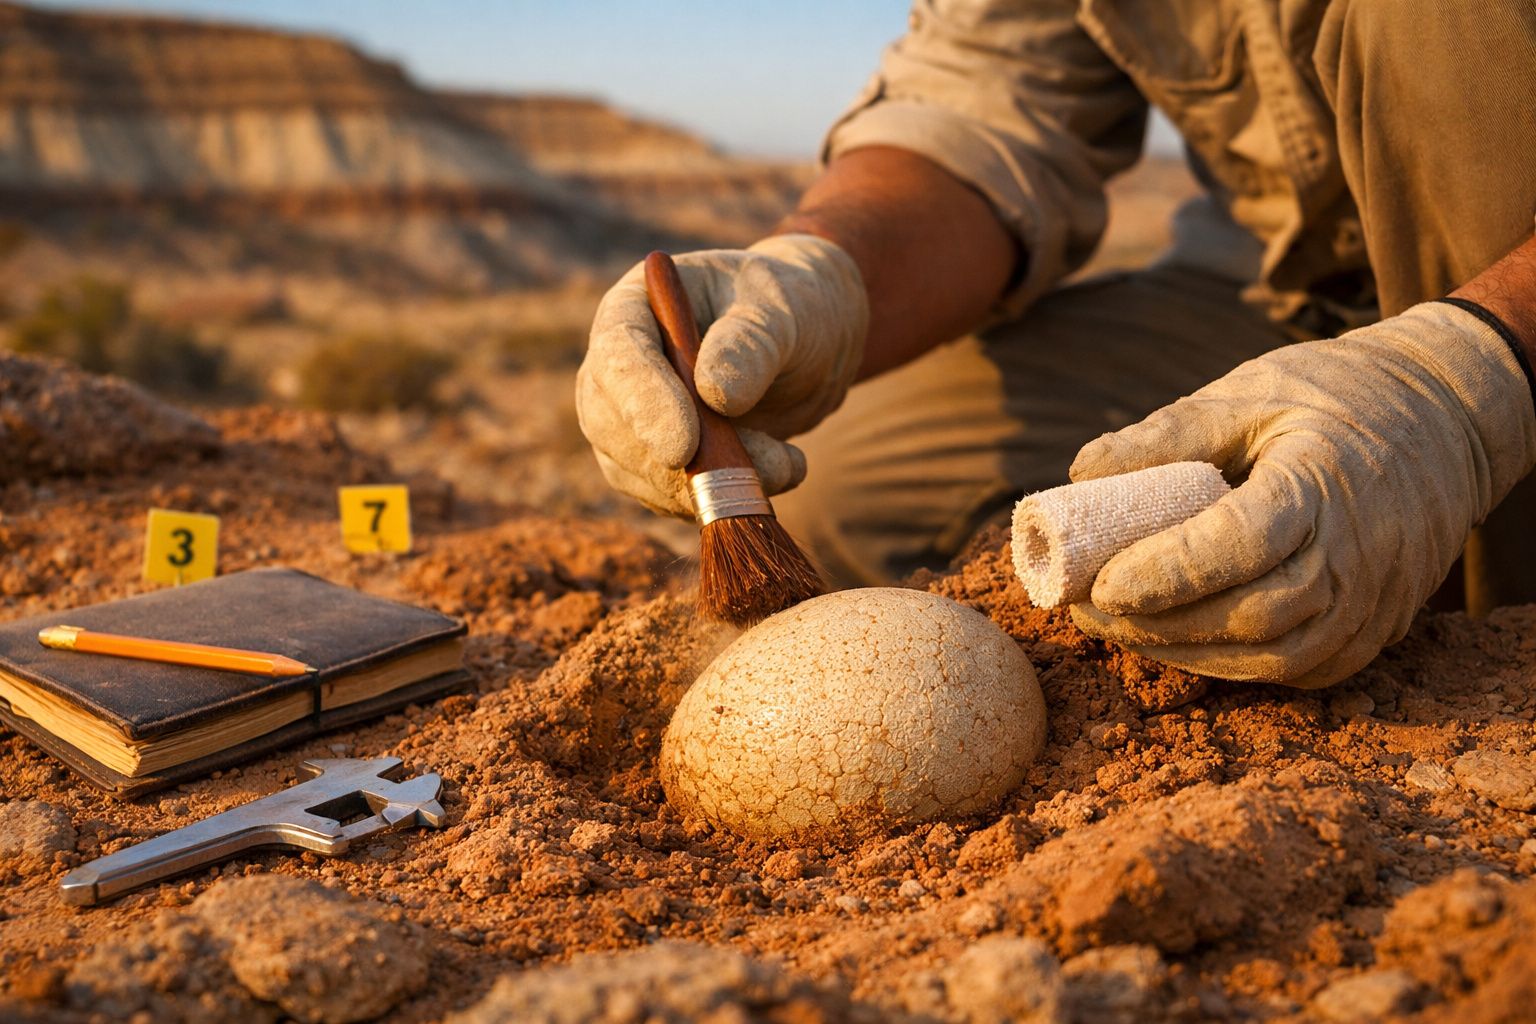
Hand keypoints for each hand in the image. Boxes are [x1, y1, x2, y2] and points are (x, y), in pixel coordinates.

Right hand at [576, 234, 867, 516]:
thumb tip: (714, 393)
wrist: (804, 349)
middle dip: (678, 463)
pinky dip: (723, 498)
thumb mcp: (784, 310)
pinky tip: (780, 471)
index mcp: (633, 307)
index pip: (617, 358)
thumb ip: (751, 343)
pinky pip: (671, 498)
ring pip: (641, 473)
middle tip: (762, 469)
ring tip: (788, 464)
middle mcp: (615, 368)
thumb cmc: (787, 310)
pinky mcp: (651, 465)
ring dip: (712, 485)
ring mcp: (626, 421)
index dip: (644, 406)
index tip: (685, 449)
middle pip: (611, 425)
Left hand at [1067, 302, 1535, 687]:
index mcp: (1322, 483)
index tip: (1099, 582)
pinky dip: (1226, 665)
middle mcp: (1358, 555)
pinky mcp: (1371, 634)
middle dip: (1158, 623)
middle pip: (1253, 614)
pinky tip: (1173, 641)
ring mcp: (1372, 604)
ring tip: (1115, 626)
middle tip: (1085, 607)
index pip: (1243, 544)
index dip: (1168, 573)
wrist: (1443, 421)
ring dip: (1183, 652)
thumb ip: (1166, 434)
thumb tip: (1080, 475)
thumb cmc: (1330, 399)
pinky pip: (1293, 668)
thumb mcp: (1248, 393)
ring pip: (1272, 656)